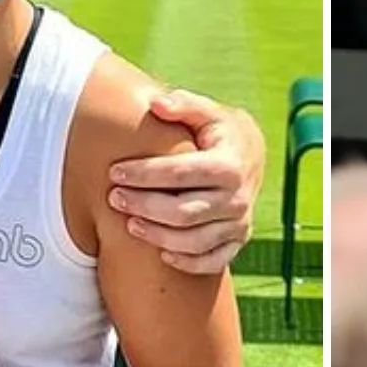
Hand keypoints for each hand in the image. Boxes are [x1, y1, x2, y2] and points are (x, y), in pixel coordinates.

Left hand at [111, 89, 260, 273]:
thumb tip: (156, 104)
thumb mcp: (207, 111)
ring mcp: (239, 223)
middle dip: (144, 206)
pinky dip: (187, 262)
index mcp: (229, 164)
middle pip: (184, 212)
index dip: (144, 174)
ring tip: (129, 224)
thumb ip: (183, 104)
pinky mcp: (238, 240)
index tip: (114, 172)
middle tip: (114, 198)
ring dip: (158, 235)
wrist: (251, 156)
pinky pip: (212, 261)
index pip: (180, 173)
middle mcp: (237, 198)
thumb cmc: (218, 131)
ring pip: (194, 241)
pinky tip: (161, 252)